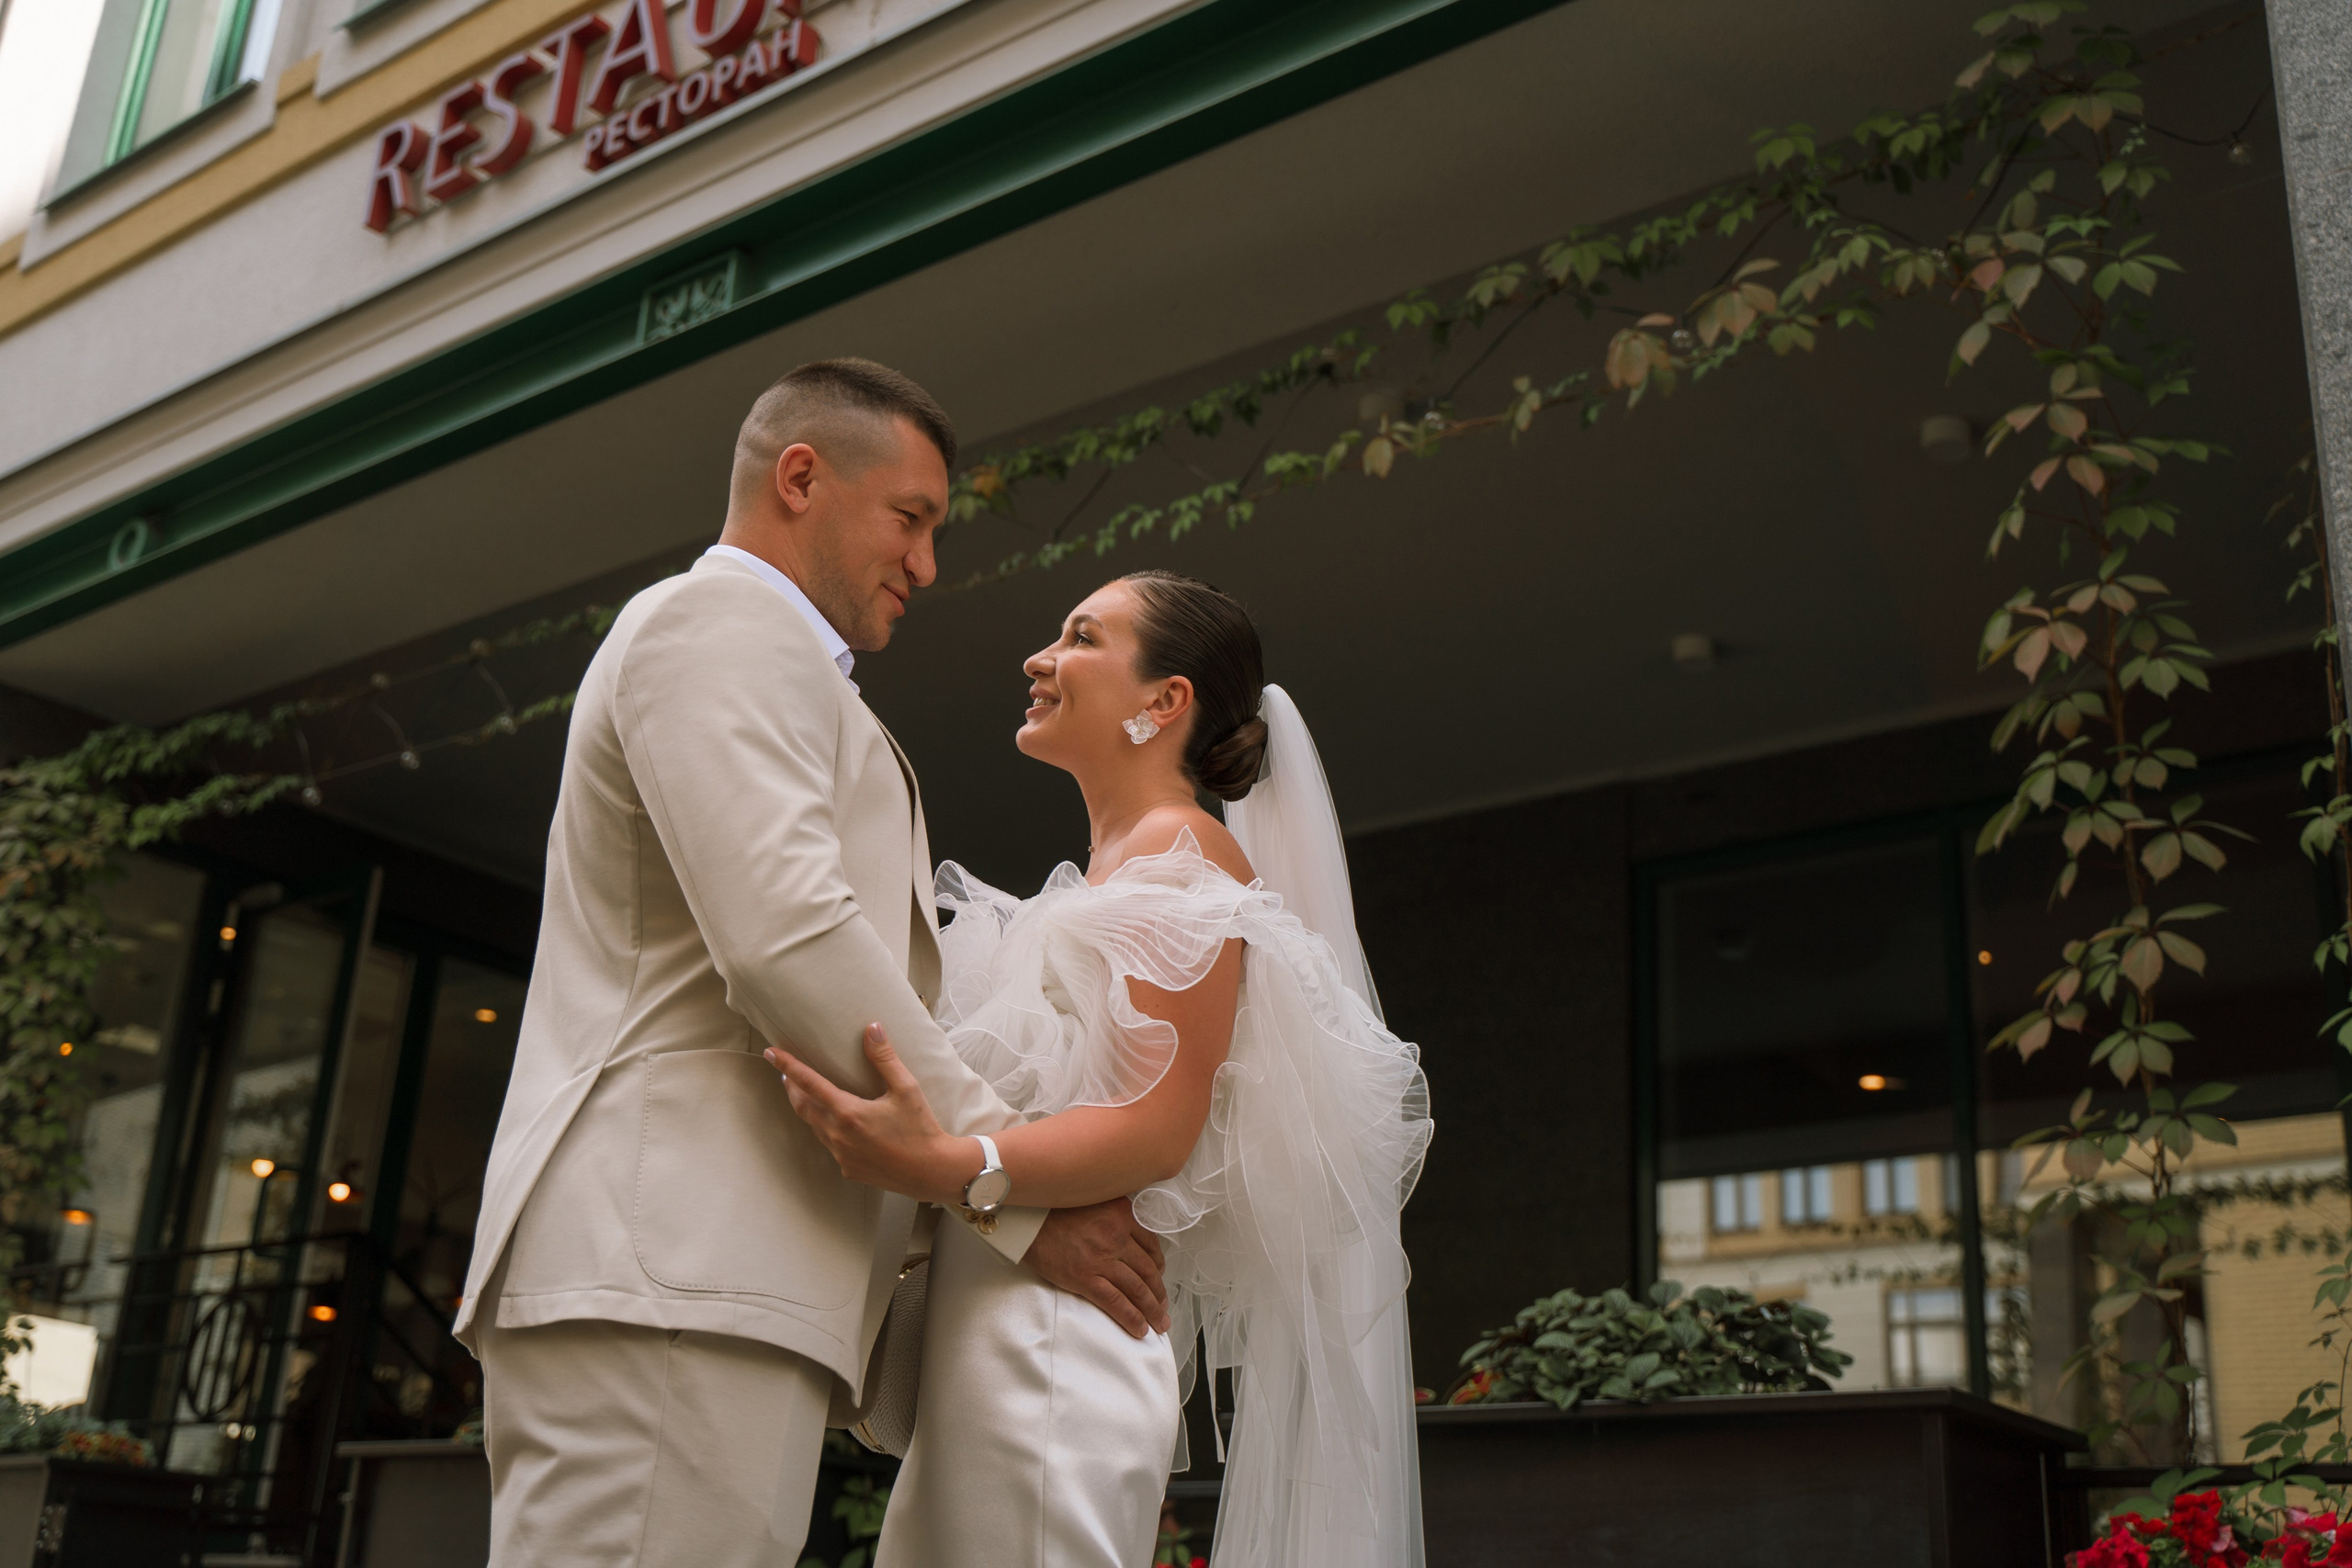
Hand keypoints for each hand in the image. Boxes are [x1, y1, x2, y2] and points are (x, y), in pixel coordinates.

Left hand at [767, 1025, 971, 1204]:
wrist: (933, 1171)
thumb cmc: (922, 1128)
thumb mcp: (907, 1088)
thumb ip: (885, 1058)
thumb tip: (872, 1028)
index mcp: (849, 1113)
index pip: (809, 1084)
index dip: (788, 1066)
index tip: (770, 1052)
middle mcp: (839, 1136)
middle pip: (803, 1107)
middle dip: (791, 1088)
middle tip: (785, 1073)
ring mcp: (842, 1156)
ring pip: (815, 1127)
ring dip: (808, 1109)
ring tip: (807, 1095)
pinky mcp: (849, 1169)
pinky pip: (830, 1145)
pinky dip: (826, 1129)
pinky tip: (837, 1124)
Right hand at [1028, 1197, 1170, 1338]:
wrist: (1028, 1221)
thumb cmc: (1058, 1211)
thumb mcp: (1095, 1201)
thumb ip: (1116, 1215)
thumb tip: (1131, 1240)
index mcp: (1123, 1214)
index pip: (1151, 1245)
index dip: (1159, 1267)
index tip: (1159, 1279)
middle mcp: (1117, 1236)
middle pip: (1148, 1271)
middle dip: (1159, 1294)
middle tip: (1164, 1308)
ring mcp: (1102, 1259)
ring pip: (1136, 1289)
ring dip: (1152, 1310)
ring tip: (1159, 1323)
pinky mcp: (1085, 1278)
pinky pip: (1115, 1302)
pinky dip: (1131, 1317)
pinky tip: (1139, 1329)